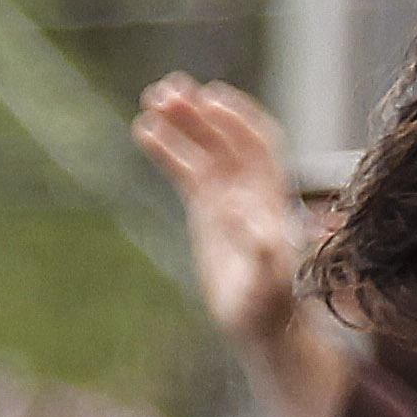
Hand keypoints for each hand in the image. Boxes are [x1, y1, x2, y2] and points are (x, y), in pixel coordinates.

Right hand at [135, 75, 352, 416]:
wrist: (260, 325)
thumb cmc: (270, 306)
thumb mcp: (268, 283)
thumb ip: (261, 250)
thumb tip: (242, 211)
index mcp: (271, 198)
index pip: (260, 144)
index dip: (239, 118)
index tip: (212, 100)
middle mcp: (252, 189)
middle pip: (227, 137)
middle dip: (201, 113)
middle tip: (170, 90)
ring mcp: (227, 196)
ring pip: (204, 147)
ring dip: (183, 121)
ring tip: (152, 97)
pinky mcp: (206, 210)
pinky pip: (186, 169)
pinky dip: (168, 148)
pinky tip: (144, 130)